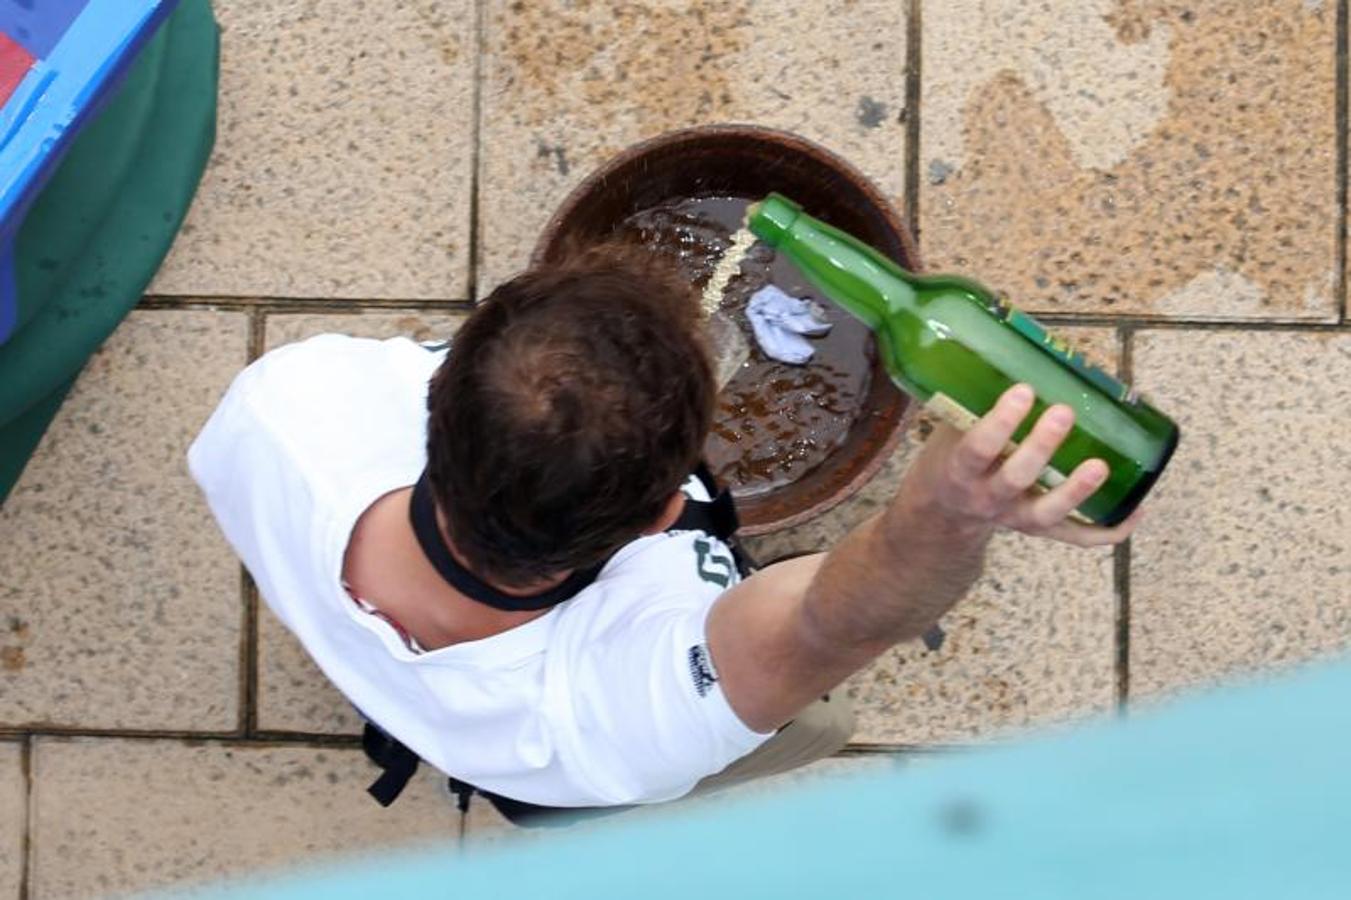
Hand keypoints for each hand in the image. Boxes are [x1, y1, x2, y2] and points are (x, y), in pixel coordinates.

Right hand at [905, 384, 1142, 546]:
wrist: (943, 511)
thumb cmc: (951, 458)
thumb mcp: (949, 430)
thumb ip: (974, 400)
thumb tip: (1012, 345)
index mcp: (960, 470)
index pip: (977, 448)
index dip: (1000, 422)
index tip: (1023, 390)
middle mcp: (987, 498)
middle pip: (1015, 478)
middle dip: (1041, 447)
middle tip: (1063, 412)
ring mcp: (1015, 517)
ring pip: (1047, 513)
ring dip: (1075, 492)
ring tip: (1100, 465)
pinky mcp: (1039, 530)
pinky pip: (1075, 537)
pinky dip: (1108, 529)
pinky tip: (1137, 511)